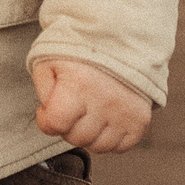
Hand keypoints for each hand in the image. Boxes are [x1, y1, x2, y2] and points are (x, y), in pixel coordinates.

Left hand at [30, 57, 152, 154]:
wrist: (120, 37)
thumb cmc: (80, 50)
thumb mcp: (49, 61)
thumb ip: (44, 91)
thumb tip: (49, 116)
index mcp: (79, 84)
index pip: (55, 124)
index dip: (47, 120)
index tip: (48, 110)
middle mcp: (104, 101)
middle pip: (76, 138)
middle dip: (68, 126)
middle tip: (72, 108)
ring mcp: (124, 112)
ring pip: (98, 147)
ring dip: (89, 134)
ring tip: (89, 113)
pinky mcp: (140, 118)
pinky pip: (121, 147)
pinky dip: (111, 139)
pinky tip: (106, 120)